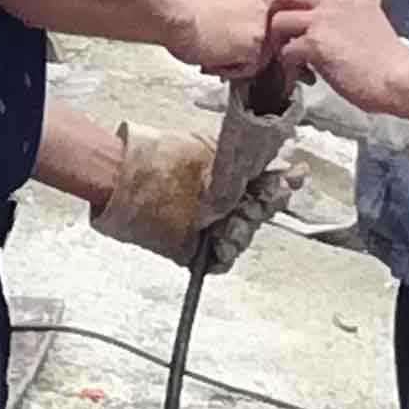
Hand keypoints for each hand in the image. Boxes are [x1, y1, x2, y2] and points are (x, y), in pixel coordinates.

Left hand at [90, 118, 302, 272]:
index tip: (289, 180)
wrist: (119, 176)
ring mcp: (207, 227)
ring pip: (240, 237)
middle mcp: (221, 202)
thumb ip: (244, 159)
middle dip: (260, 209)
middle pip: (259, 214)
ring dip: (240, 234)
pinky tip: (220, 249)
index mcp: (229, 175)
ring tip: (228, 229)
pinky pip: (217, 261)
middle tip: (251, 204)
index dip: (280, 185)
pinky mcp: (191, 249)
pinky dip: (222, 259)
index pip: (267, 184)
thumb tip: (285, 165)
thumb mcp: (206, 147)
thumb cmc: (157, 155)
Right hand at [171, 0, 274, 79]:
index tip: (219, 35)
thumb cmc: (178, 4)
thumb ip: (222, 3)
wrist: (173, 13)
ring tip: (208, 58)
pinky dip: (230, 70)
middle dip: (237, 44)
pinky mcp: (255, 44)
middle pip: (257, 30)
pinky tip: (210, 62)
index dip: (234, 28)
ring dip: (233, 59)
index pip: (252, 13)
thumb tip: (218, 18)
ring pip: (257, 50)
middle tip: (213, 51)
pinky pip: (250, 66)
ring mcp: (260, 22)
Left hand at [265, 0, 408, 116]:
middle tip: (282, 33)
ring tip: (291, 57)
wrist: (398, 78)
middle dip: (277, 10)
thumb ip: (345, 13)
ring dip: (279, 41)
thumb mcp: (369, 19)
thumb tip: (322, 24)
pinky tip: (304, 74)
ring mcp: (323, 19)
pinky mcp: (315, 44)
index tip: (299, 16)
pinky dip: (289, 65)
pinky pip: (286, 51)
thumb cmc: (388, 59)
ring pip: (278, 20)